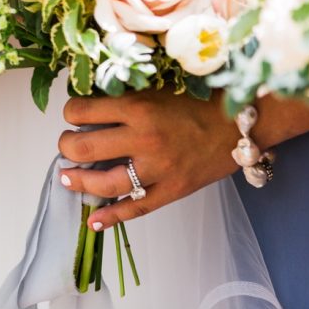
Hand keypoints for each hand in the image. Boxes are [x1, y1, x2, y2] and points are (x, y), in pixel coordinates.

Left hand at [57, 89, 239, 231]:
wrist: (241, 122)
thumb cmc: (198, 100)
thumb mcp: (156, 88)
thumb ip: (125, 97)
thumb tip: (88, 106)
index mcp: (138, 107)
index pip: (82, 111)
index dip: (71, 112)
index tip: (73, 115)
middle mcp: (144, 138)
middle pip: (84, 148)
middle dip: (67, 147)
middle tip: (67, 146)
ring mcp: (158, 168)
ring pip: (105, 183)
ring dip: (79, 182)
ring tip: (67, 178)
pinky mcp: (173, 190)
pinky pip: (136, 209)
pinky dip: (112, 217)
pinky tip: (93, 221)